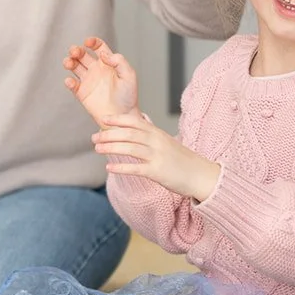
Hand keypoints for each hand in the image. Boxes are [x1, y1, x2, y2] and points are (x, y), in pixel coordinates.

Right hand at [63, 37, 137, 125]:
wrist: (122, 116)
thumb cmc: (128, 96)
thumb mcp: (129, 76)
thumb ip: (119, 62)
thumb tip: (103, 54)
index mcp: (108, 64)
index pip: (98, 47)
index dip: (92, 42)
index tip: (88, 42)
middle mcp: (96, 70)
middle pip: (82, 54)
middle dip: (76, 50)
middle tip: (75, 52)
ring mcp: (88, 81)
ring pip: (74, 66)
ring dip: (69, 62)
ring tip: (69, 63)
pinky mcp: (81, 93)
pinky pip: (72, 84)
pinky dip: (69, 81)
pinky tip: (72, 82)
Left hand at [94, 112, 221, 201]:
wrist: (201, 175)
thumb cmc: (180, 160)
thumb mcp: (164, 143)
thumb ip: (147, 138)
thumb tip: (126, 135)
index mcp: (157, 133)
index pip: (135, 121)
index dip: (118, 119)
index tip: (103, 119)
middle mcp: (157, 142)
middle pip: (129, 134)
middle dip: (109, 134)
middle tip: (93, 138)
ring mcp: (157, 156)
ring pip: (130, 148)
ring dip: (111, 148)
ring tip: (97, 149)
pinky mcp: (158, 172)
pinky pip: (136, 168)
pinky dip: (121, 167)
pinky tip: (109, 168)